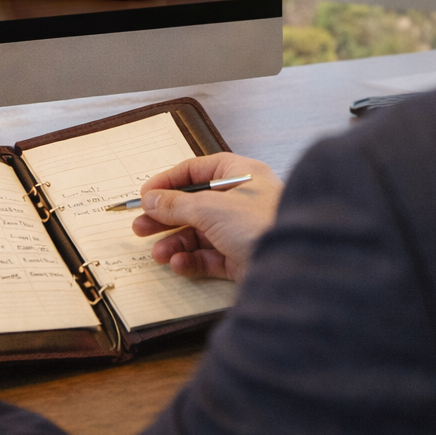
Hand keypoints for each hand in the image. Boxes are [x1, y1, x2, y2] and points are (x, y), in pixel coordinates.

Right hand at [130, 153, 282, 281]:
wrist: (295, 264)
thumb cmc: (262, 223)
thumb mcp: (211, 208)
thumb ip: (176, 204)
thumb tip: (151, 199)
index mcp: (241, 174)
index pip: (197, 170)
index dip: (169, 181)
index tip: (145, 195)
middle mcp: (242, 200)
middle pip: (194, 204)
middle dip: (166, 217)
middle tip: (140, 227)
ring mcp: (243, 229)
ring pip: (200, 233)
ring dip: (175, 242)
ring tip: (157, 253)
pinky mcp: (242, 257)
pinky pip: (210, 257)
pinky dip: (192, 260)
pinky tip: (179, 264)